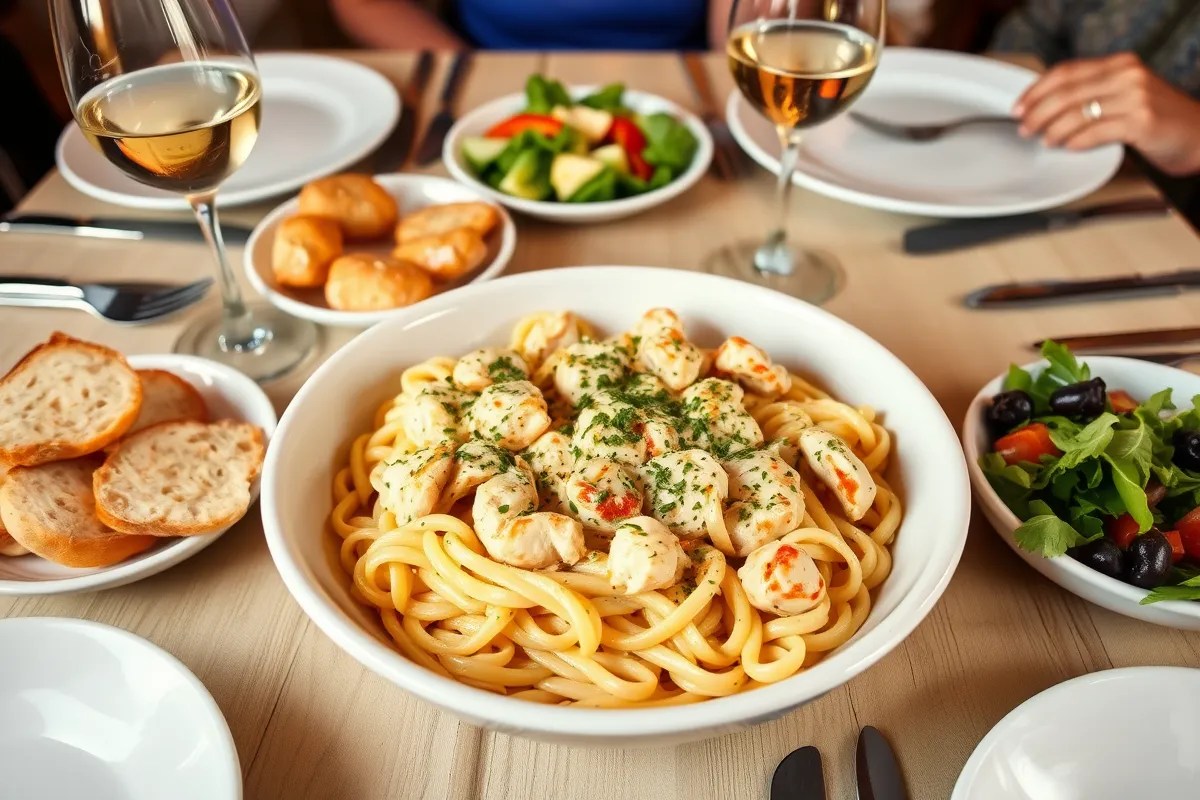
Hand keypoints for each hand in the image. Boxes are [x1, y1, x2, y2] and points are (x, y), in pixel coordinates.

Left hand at [1013, 53, 1199, 175]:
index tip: (1019, 107)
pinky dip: (1077, 141)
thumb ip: (1092, 93)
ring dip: (1054, 130)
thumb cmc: (1156, 118)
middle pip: (1066, 92)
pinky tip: (1069, 147)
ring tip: (1046, 141)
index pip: (1066, 71)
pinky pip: (1096, 131)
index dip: (1036, 90)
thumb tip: (1044, 106)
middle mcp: (1127, 75)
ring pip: (1077, 113)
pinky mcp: (1142, 121)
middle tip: (1025, 129)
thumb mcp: (1124, 95)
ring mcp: (1136, 97)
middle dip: (1037, 113)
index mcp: (1119, 64)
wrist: (1196, 135)